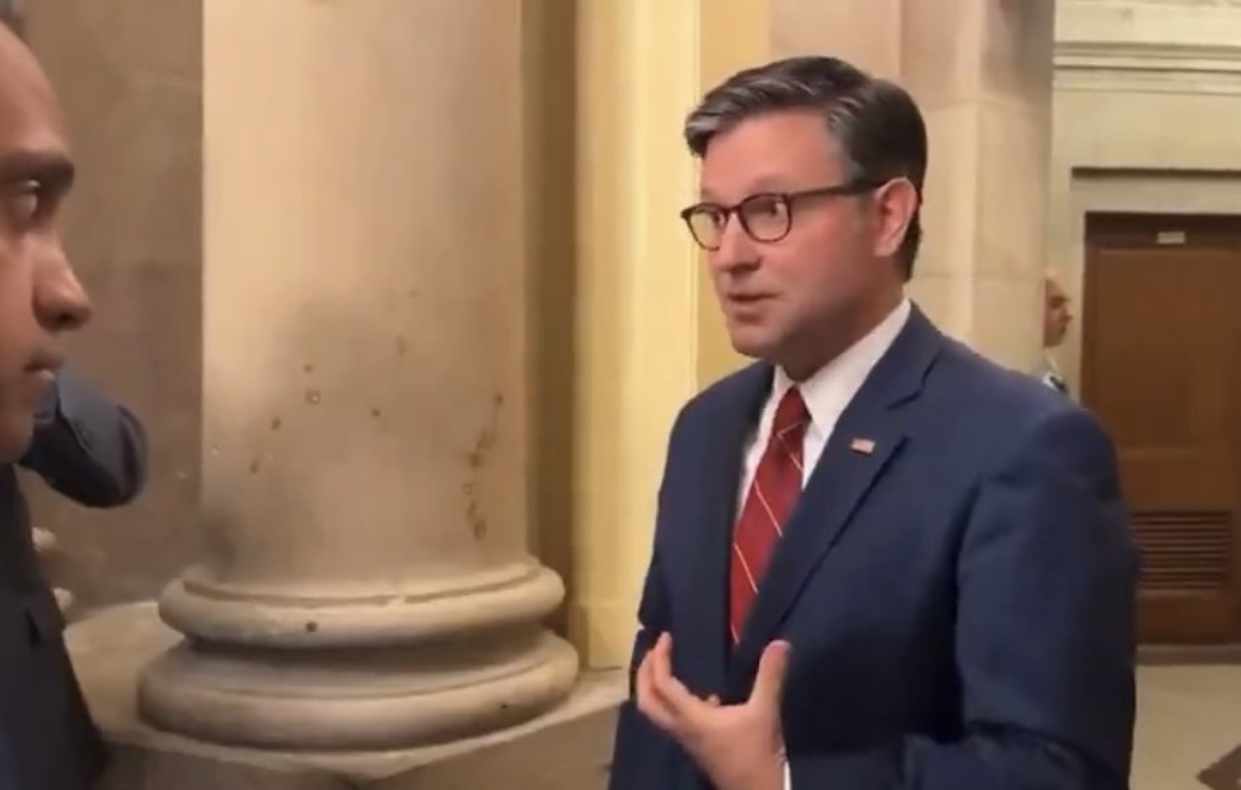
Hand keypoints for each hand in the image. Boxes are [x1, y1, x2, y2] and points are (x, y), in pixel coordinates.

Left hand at [636, 632, 789, 789]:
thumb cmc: (756, 753)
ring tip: (667, 668)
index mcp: (691, 717)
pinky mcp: (697, 746)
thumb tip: (779, 643)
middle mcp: (682, 728)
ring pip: (658, 713)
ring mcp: (688, 740)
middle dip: (644, 674)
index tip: (666, 637)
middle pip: (647, 702)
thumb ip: (770, 677)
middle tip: (654, 651)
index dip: (659, 658)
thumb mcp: (765, 712)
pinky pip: (676, 721)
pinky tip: (708, 699)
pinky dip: (678, 704)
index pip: (662, 684)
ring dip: (655, 690)